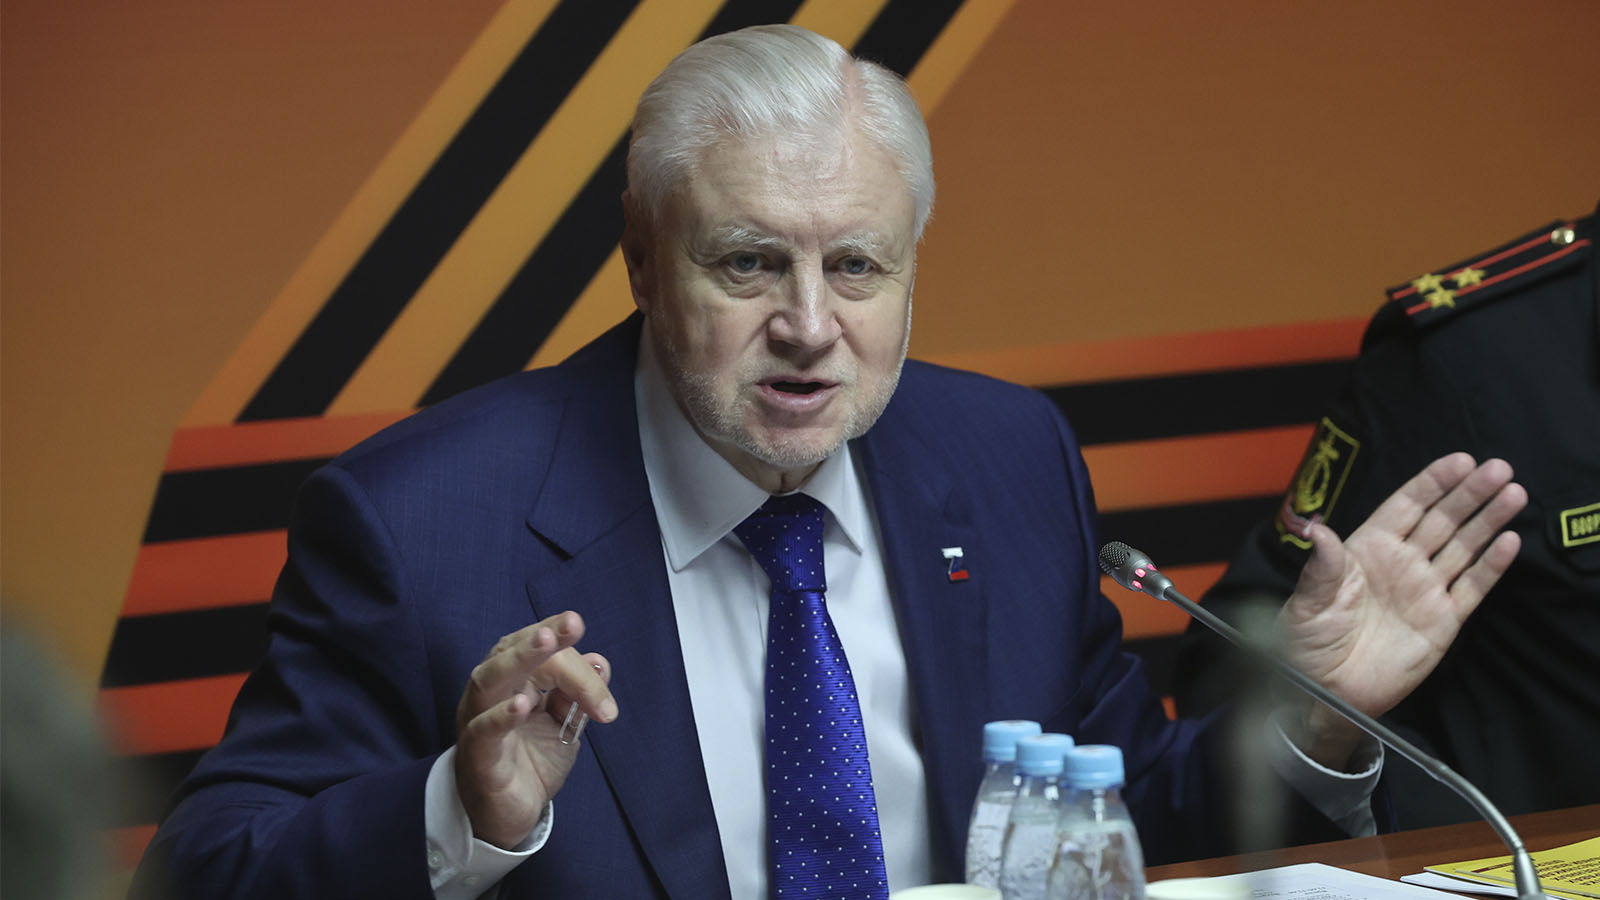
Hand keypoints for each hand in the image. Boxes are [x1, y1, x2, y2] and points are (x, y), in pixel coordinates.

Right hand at [454, 610, 616, 848]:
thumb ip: (578, 693)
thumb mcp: (564, 722)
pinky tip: (523, 704)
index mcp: (511, 680)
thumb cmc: (531, 759)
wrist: (509, 815)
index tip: (578, 625)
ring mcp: (478, 722)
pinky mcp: (479, 757)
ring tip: (546, 642)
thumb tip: (599, 661)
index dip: (558, 636)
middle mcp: (489, 694)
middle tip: (572, 623)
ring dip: (520, 659)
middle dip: (541, 636)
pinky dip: (502, 715)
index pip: (532, 646)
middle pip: (509, 653)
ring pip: (489, 681)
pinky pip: (484, 731)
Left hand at [1278, 453, 1524, 763]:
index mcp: (1366, 550)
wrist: (1325, 694)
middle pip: (1441, 520)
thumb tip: (1316, 530)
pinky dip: (1491, 566)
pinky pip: (1471, 588)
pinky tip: (1509, 542)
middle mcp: (1400, 564)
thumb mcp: (1306, 603)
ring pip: (1462, 547)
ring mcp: (1424, 590)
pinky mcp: (1442, 621)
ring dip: (1488, 521)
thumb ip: (1321, 567)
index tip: (1460, 461)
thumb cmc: (1307, 644)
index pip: (1406, 506)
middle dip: (1469, 494)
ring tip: (1514, 494)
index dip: (1432, 483)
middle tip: (1498, 468)